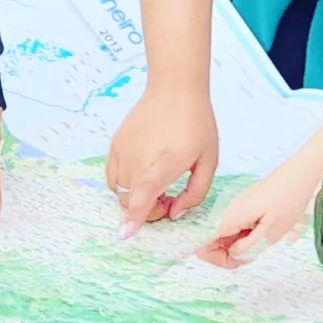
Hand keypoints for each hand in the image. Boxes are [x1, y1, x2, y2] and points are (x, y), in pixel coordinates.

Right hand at [107, 87, 217, 238]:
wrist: (174, 87)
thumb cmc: (196, 123)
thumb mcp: (208, 159)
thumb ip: (195, 193)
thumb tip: (174, 214)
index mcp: (166, 162)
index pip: (145, 192)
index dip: (135, 215)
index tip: (125, 234)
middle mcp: (140, 158)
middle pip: (133, 202)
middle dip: (150, 211)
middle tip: (169, 199)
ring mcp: (124, 151)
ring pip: (122, 192)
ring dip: (137, 197)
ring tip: (158, 182)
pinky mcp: (115, 144)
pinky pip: (113, 178)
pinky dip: (124, 185)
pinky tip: (142, 172)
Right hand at [195, 153, 322, 269]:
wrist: (302, 171)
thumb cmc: (289, 199)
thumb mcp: (270, 231)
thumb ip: (247, 246)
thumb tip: (231, 255)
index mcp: (231, 217)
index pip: (205, 245)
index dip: (217, 259)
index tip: (237, 263)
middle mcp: (231, 211)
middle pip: (217, 240)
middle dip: (232, 254)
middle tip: (254, 255)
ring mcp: (240, 206)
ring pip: (231, 234)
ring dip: (243, 245)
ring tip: (264, 243)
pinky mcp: (250, 203)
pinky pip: (242, 225)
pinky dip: (250, 234)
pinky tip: (267, 233)